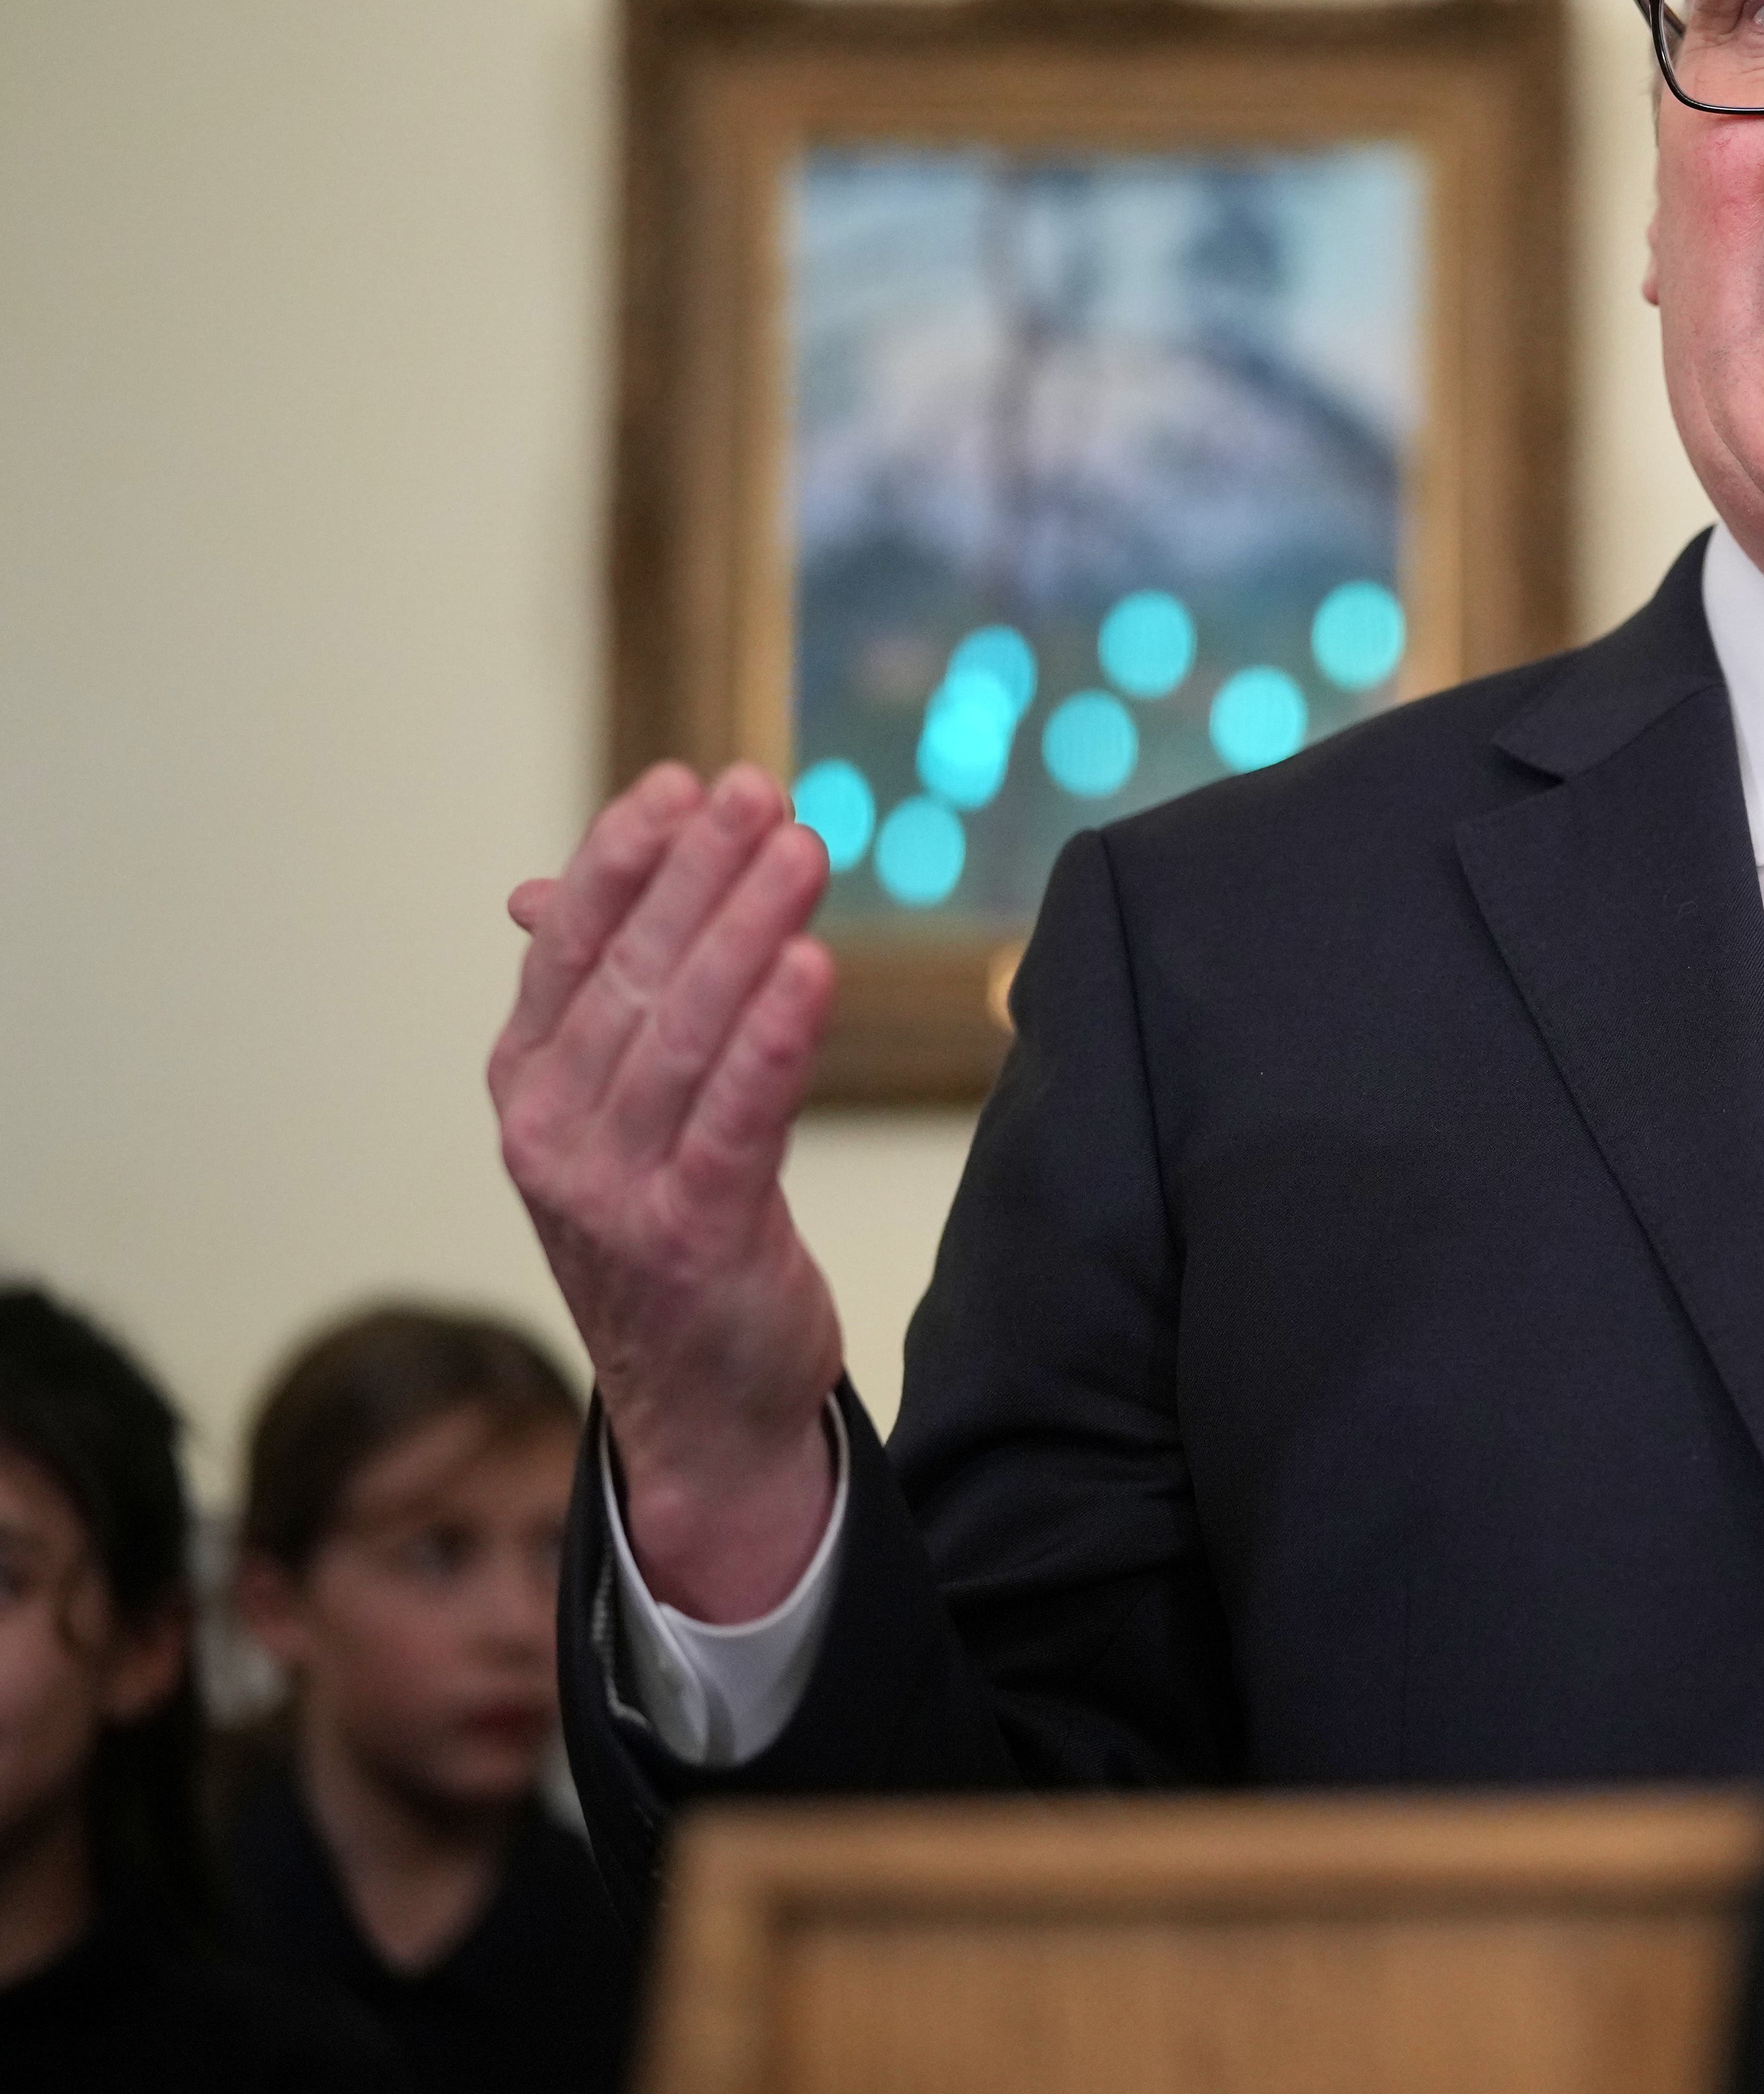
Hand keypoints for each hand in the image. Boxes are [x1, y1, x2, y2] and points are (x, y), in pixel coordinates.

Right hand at [487, 761, 844, 1619]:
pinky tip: (813, 967)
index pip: (569, 947)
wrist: (699, 1404)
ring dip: (746, 930)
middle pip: (634, 975)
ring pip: (687, 1033)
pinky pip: (738, 1117)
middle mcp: (551, 1132)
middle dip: (700, 873)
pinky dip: (774, 1037)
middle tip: (762, 792)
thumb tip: (542, 887)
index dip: (623, 859)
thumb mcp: (609, 1114)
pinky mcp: (693, 1235)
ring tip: (800, 849)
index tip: (682, 782)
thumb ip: (592, 1003)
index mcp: (527, 1085)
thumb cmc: (666, 1228)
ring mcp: (613, 1189)